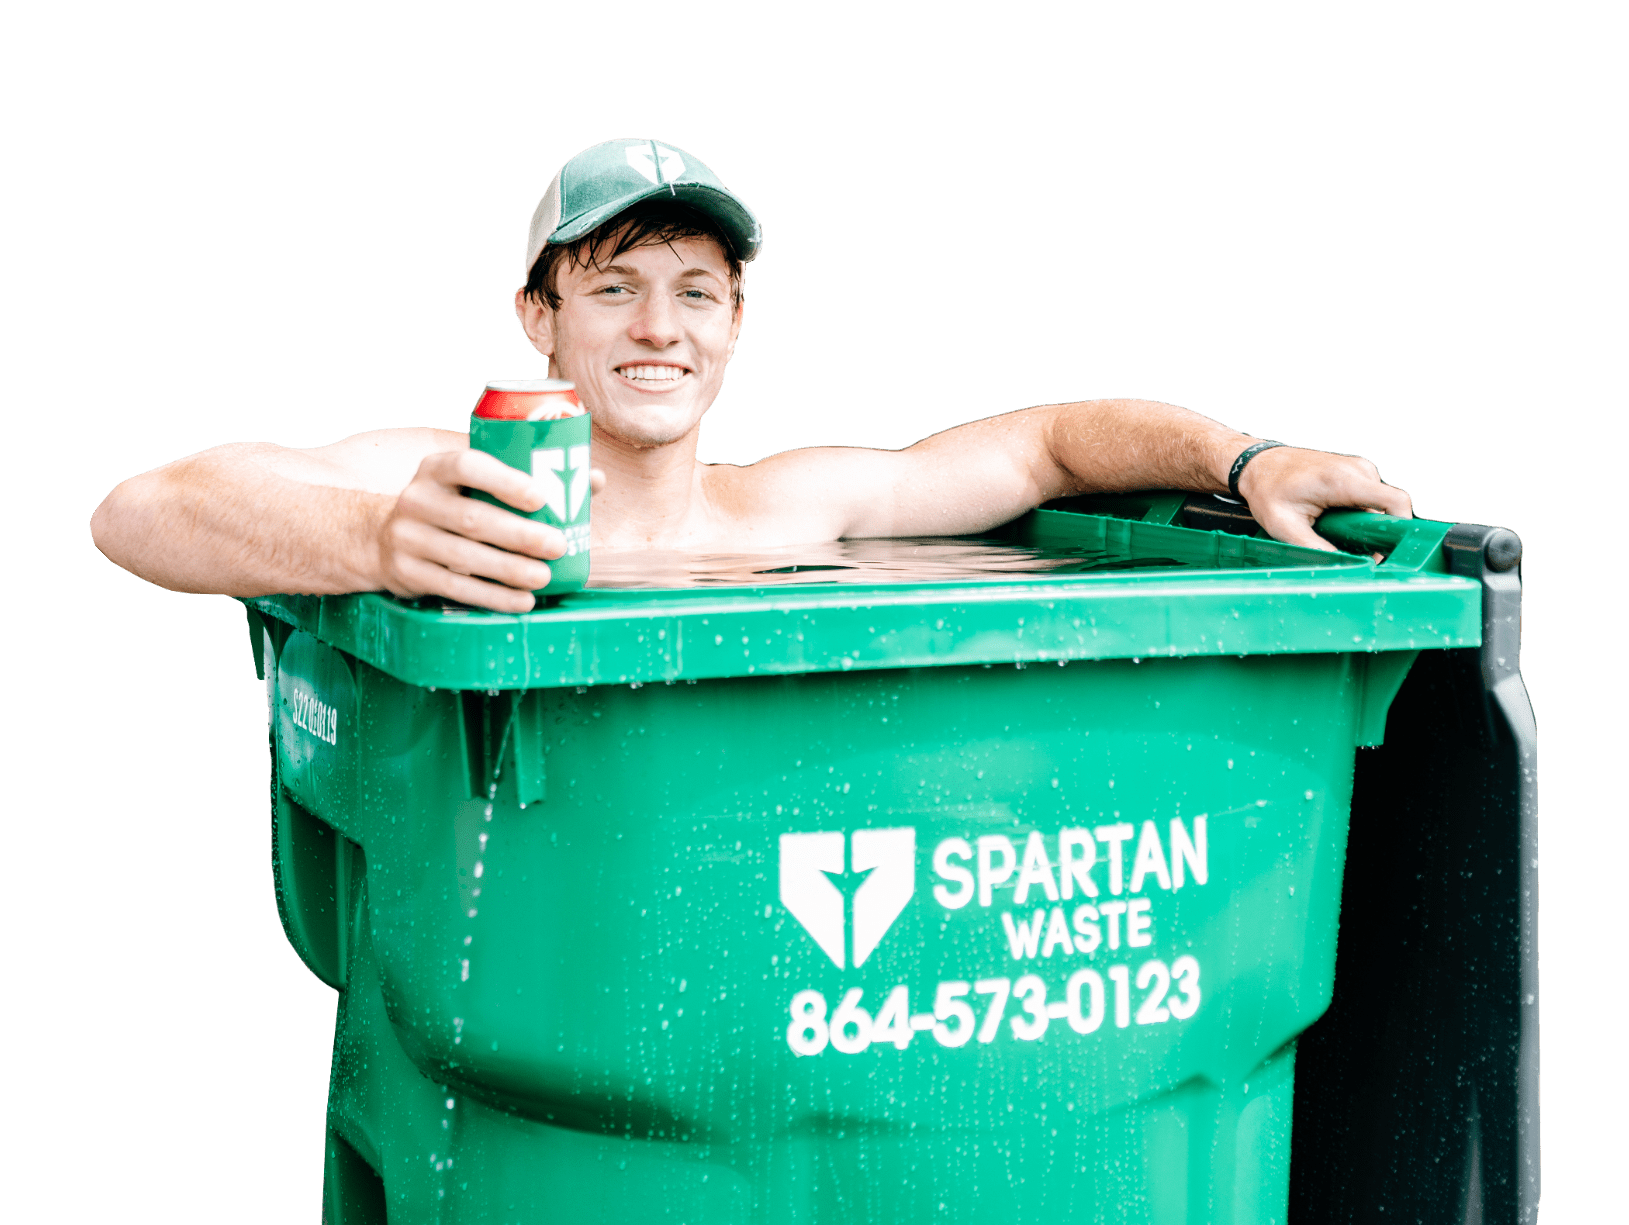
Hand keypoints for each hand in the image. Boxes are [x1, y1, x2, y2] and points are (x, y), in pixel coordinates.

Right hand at [377, 450, 603, 611]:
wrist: (382, 540)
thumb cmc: (452, 506)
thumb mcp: (474, 486)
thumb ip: (528, 480)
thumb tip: (594, 479)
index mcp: (437, 468)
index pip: (467, 465)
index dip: (504, 481)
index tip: (540, 497)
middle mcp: (417, 499)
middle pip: (472, 518)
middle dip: (519, 535)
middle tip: (558, 546)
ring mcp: (408, 537)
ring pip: (464, 557)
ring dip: (509, 570)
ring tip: (544, 577)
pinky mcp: (407, 572)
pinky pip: (455, 587)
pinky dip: (492, 596)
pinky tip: (522, 601)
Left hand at [1236, 445, 1412, 551]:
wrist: (1258, 464)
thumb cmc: (1267, 491)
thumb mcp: (1284, 527)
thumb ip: (1316, 548)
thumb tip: (1344, 566)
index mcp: (1343, 480)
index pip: (1396, 501)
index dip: (1401, 528)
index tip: (1390, 551)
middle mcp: (1357, 469)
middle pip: (1387, 509)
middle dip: (1372, 532)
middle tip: (1344, 545)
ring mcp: (1359, 468)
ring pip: (1377, 506)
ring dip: (1360, 523)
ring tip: (1330, 528)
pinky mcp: (1356, 471)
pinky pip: (1369, 499)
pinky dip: (1356, 513)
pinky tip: (1332, 517)